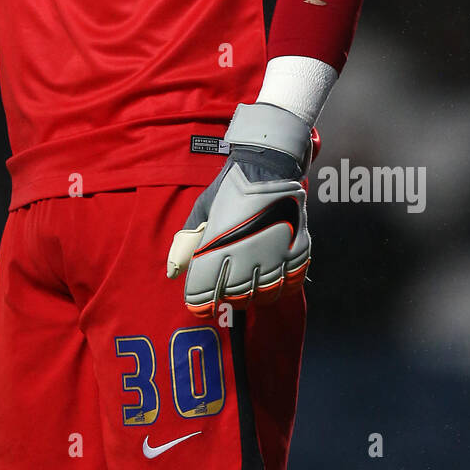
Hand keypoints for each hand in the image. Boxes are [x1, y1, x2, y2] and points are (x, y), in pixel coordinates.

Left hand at [167, 103, 318, 316]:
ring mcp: (276, 254)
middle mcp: (248, 255)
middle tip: (222, 293)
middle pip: (236, 296)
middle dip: (225, 299)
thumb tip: (172, 272)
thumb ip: (187, 242)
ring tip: (245, 289)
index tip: (197, 305)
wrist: (268, 164)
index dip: (200, 302)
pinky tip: (271, 283)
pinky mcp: (298, 251)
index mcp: (219, 245)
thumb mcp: (203, 210)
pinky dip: (280, 288)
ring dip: (253, 296)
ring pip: (264, 295)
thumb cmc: (230, 187)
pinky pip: (290, 283)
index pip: (206, 289)